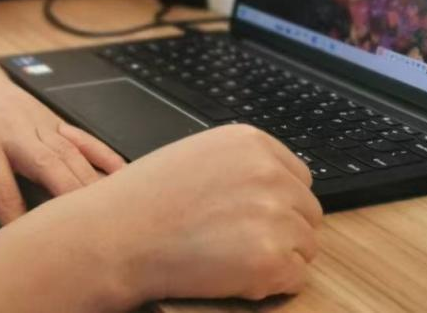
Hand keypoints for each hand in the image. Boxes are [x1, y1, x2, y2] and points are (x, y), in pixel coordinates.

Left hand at [0, 15, 124, 248]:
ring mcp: (40, 124)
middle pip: (50, 169)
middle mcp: (16, 133)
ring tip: (110, 220)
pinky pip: (86, 140)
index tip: (28, 256)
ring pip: (73, 156)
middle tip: (86, 237)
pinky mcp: (56, 120)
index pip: (6, 193)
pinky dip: (107, 159)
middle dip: (70, 204)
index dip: (18, 228)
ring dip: (92, 188)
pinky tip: (124, 180)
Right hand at [71, 123, 322, 302]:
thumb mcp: (197, 156)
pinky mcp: (272, 257)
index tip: (252, 217)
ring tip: (228, 256)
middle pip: (307, 212)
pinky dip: (269, 284)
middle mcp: (269, 172)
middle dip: (281, 231)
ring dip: (276, 258)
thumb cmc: (145, 199)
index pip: (298, 177)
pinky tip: (231, 273)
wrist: (118, 234)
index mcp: (251, 142)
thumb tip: (275, 186)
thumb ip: (240, 165)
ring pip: (304, 247)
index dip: (277, 202)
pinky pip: (294, 278)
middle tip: (237, 242)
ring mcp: (274, 214)